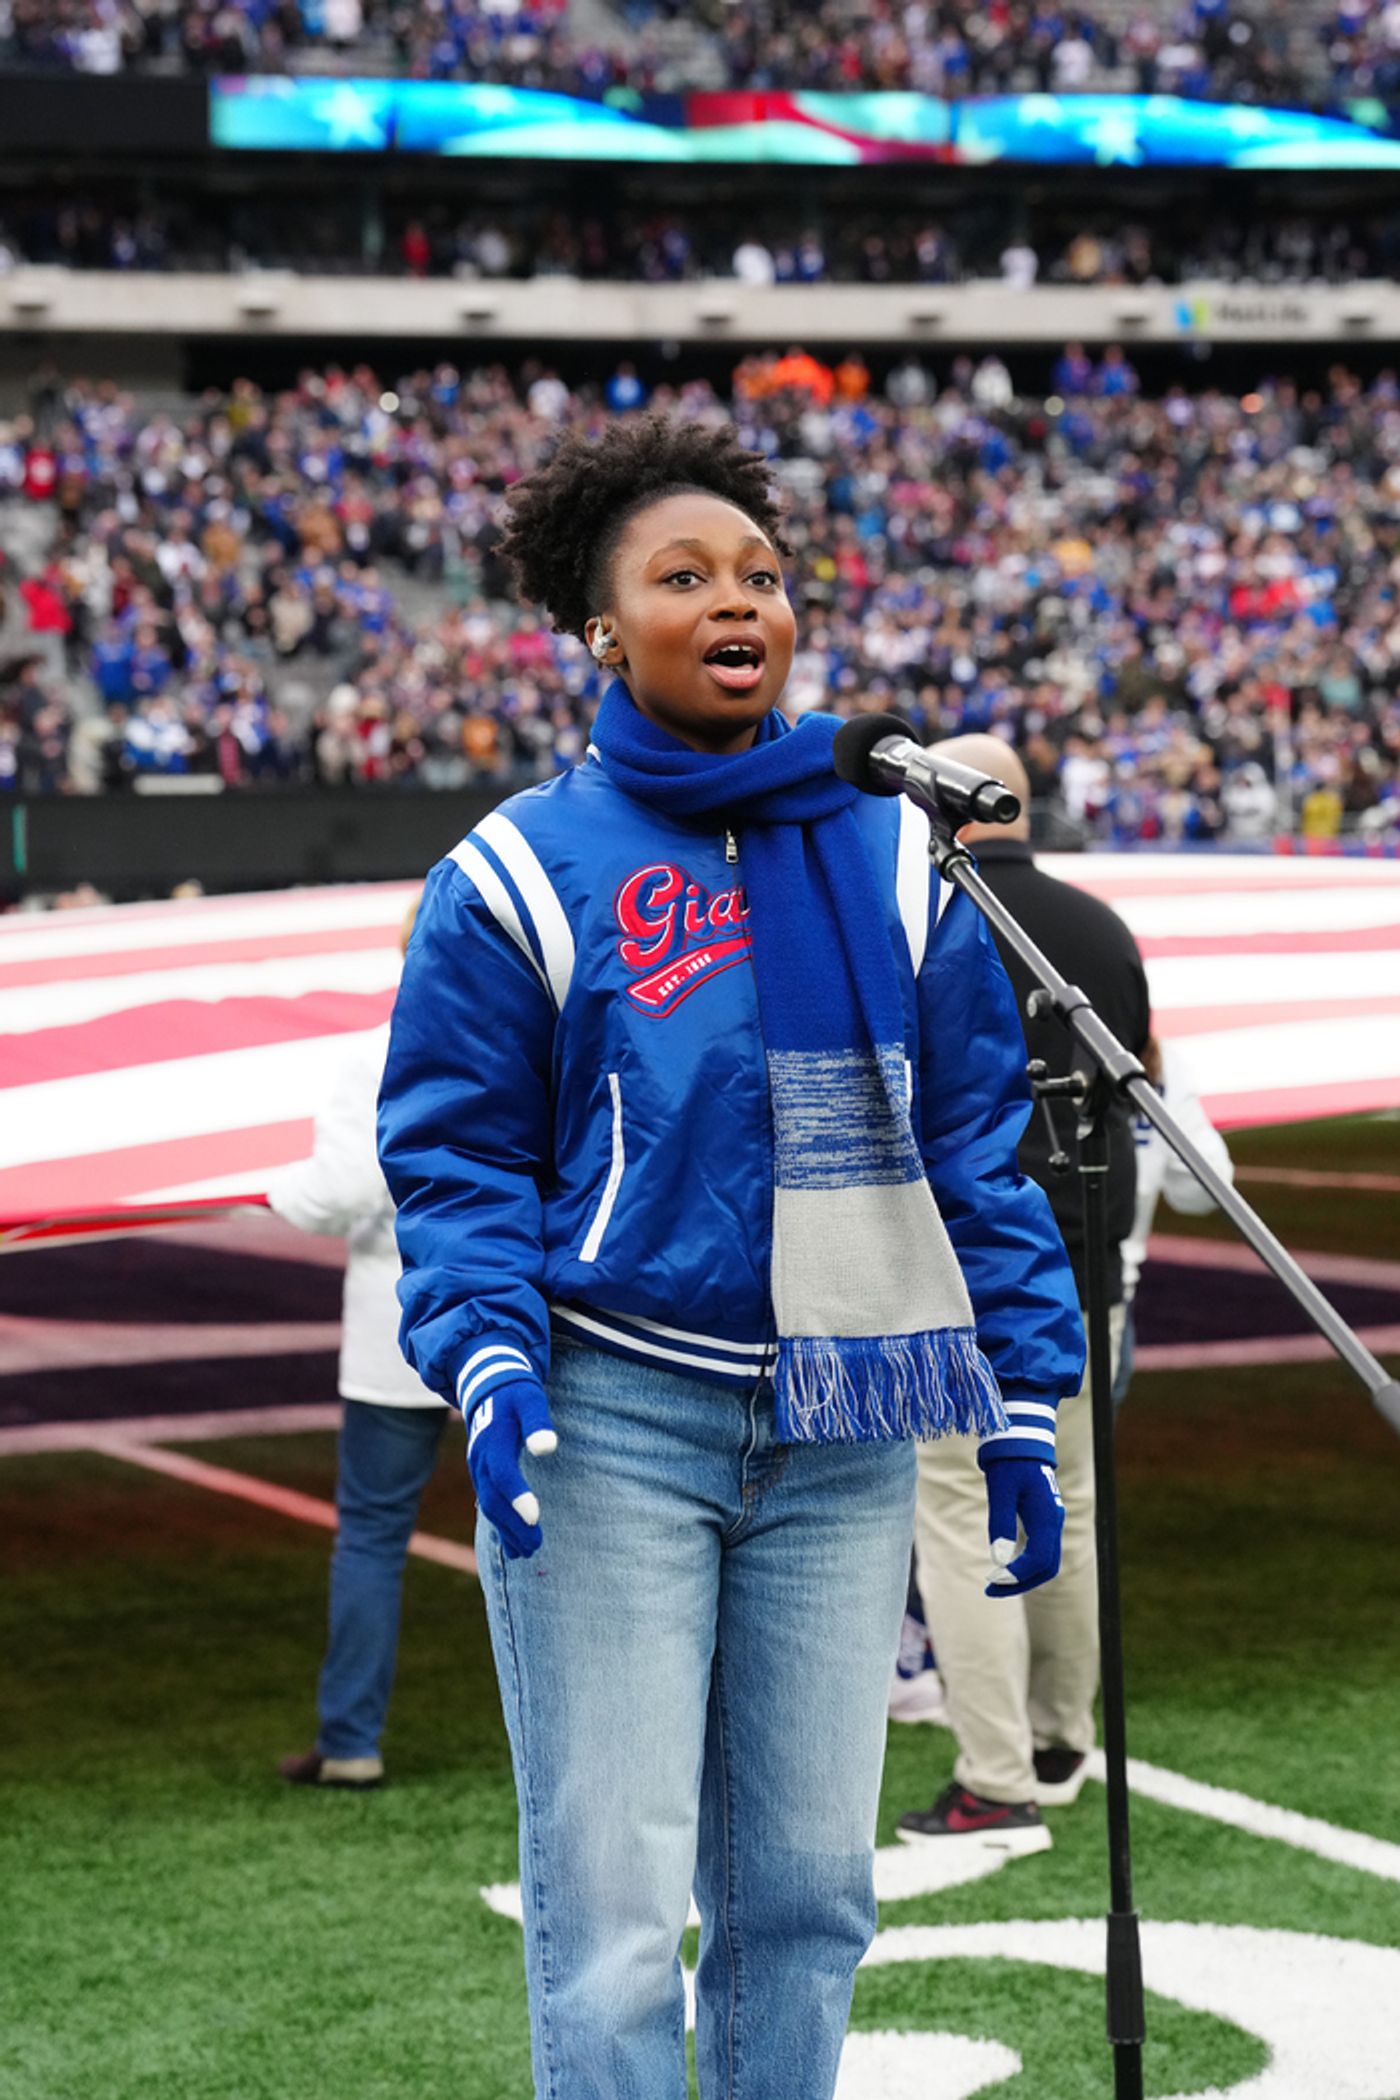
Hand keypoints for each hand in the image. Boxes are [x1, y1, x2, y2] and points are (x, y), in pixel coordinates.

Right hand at [466, 1378, 557, 1560]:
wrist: (489, 1388)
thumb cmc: (516, 1394)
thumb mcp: (530, 1400)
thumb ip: (538, 1422)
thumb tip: (548, 1448)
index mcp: (493, 1441)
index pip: (502, 1473)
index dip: (517, 1496)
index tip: (534, 1519)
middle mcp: (480, 1459)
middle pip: (493, 1498)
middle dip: (512, 1524)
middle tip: (535, 1545)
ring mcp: (478, 1469)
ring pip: (489, 1506)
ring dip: (506, 1530)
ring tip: (528, 1551)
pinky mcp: (482, 1476)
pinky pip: (488, 1504)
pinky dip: (500, 1525)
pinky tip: (514, 1547)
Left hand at [982, 1456, 1063, 1597]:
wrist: (1021, 1439)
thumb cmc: (1009, 1463)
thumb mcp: (999, 1490)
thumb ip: (1000, 1523)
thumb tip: (999, 1560)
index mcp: (1046, 1516)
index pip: (1039, 1560)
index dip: (1017, 1576)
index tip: (991, 1580)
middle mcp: (1054, 1522)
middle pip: (1048, 1567)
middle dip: (1021, 1583)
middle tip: (990, 1589)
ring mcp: (1052, 1521)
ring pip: (1047, 1561)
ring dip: (1024, 1576)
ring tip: (996, 1582)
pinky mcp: (1045, 1519)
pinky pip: (1042, 1551)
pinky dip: (1026, 1565)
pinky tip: (1005, 1566)